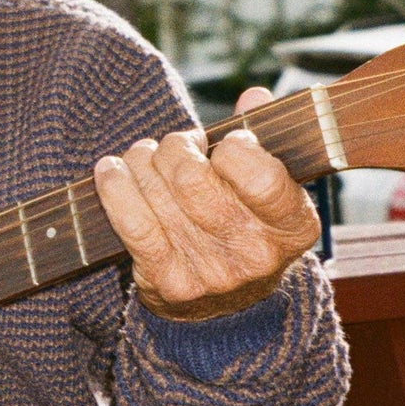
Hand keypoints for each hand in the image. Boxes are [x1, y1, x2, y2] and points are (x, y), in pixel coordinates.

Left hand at [92, 87, 319, 322]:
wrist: (226, 309)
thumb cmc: (245, 230)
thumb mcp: (270, 193)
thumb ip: (263, 142)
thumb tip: (253, 96)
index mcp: (293, 226)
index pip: (262, 177)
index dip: (234, 148)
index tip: (223, 143)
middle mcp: (255, 253)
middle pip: (194, 178)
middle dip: (175, 147)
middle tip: (174, 145)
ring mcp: (210, 271)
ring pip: (159, 192)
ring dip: (142, 161)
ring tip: (145, 156)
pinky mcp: (168, 281)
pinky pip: (132, 222)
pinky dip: (116, 186)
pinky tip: (111, 170)